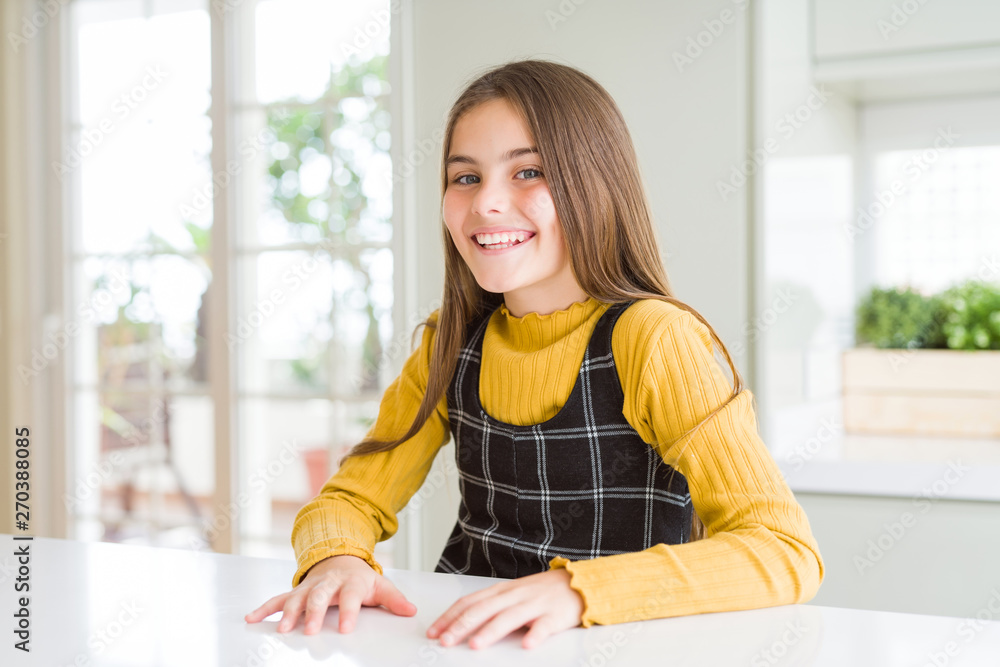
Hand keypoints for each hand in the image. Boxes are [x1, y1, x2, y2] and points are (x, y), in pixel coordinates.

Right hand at [244, 554, 416, 634]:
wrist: (339, 557)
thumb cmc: (359, 577)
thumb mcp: (379, 585)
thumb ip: (394, 599)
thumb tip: (411, 611)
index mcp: (350, 582)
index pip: (351, 597)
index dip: (349, 612)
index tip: (346, 629)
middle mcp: (327, 583)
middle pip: (320, 597)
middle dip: (314, 613)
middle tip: (310, 631)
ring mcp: (309, 586)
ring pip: (297, 598)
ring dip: (288, 613)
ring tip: (282, 629)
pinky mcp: (295, 591)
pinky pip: (278, 599)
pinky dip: (263, 608)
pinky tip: (251, 618)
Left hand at [426, 568, 583, 649]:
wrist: (578, 583)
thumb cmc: (541, 593)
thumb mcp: (512, 595)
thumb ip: (490, 607)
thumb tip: (461, 623)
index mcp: (501, 591)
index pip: (469, 602)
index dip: (449, 616)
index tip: (433, 632)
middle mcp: (515, 596)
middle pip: (484, 609)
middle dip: (462, 626)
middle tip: (445, 641)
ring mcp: (535, 604)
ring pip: (510, 617)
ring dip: (491, 631)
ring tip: (476, 645)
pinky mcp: (555, 615)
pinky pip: (545, 626)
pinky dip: (535, 635)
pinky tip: (527, 645)